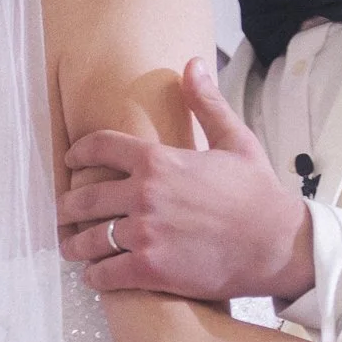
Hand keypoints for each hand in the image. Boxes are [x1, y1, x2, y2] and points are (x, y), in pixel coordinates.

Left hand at [57, 58, 314, 299]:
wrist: (279, 244)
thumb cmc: (259, 195)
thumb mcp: (235, 141)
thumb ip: (206, 104)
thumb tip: (192, 64)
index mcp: (158, 160)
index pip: (100, 147)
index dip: (78, 153)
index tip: (70, 161)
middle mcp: (144, 195)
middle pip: (84, 198)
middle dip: (68, 206)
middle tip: (62, 212)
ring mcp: (144, 233)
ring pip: (89, 240)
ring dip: (76, 245)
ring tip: (72, 248)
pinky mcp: (150, 269)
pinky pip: (105, 274)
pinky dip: (95, 277)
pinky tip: (95, 276)